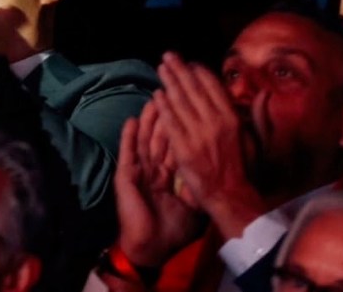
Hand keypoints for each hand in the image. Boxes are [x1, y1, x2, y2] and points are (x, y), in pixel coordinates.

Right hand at [113, 103, 200, 268]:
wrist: (153, 246)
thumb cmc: (173, 228)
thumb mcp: (191, 203)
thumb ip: (197, 185)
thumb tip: (216, 170)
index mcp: (167, 171)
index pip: (176, 141)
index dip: (182, 123)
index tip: (190, 104)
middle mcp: (152, 166)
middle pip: (160, 134)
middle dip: (167, 112)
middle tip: (172, 96)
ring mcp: (138, 169)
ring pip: (144, 138)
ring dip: (149, 118)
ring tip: (154, 97)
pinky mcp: (126, 176)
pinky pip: (128, 153)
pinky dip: (129, 137)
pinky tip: (132, 121)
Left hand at [153, 53, 266, 238]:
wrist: (229, 195)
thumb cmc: (241, 166)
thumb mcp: (251, 138)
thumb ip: (254, 115)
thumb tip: (264, 94)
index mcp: (231, 118)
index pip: (212, 86)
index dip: (198, 71)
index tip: (190, 63)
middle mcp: (214, 122)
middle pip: (193, 88)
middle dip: (179, 69)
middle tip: (168, 56)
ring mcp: (198, 135)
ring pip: (180, 101)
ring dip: (169, 82)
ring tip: (161, 69)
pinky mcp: (183, 148)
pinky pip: (171, 122)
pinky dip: (163, 105)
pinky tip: (157, 94)